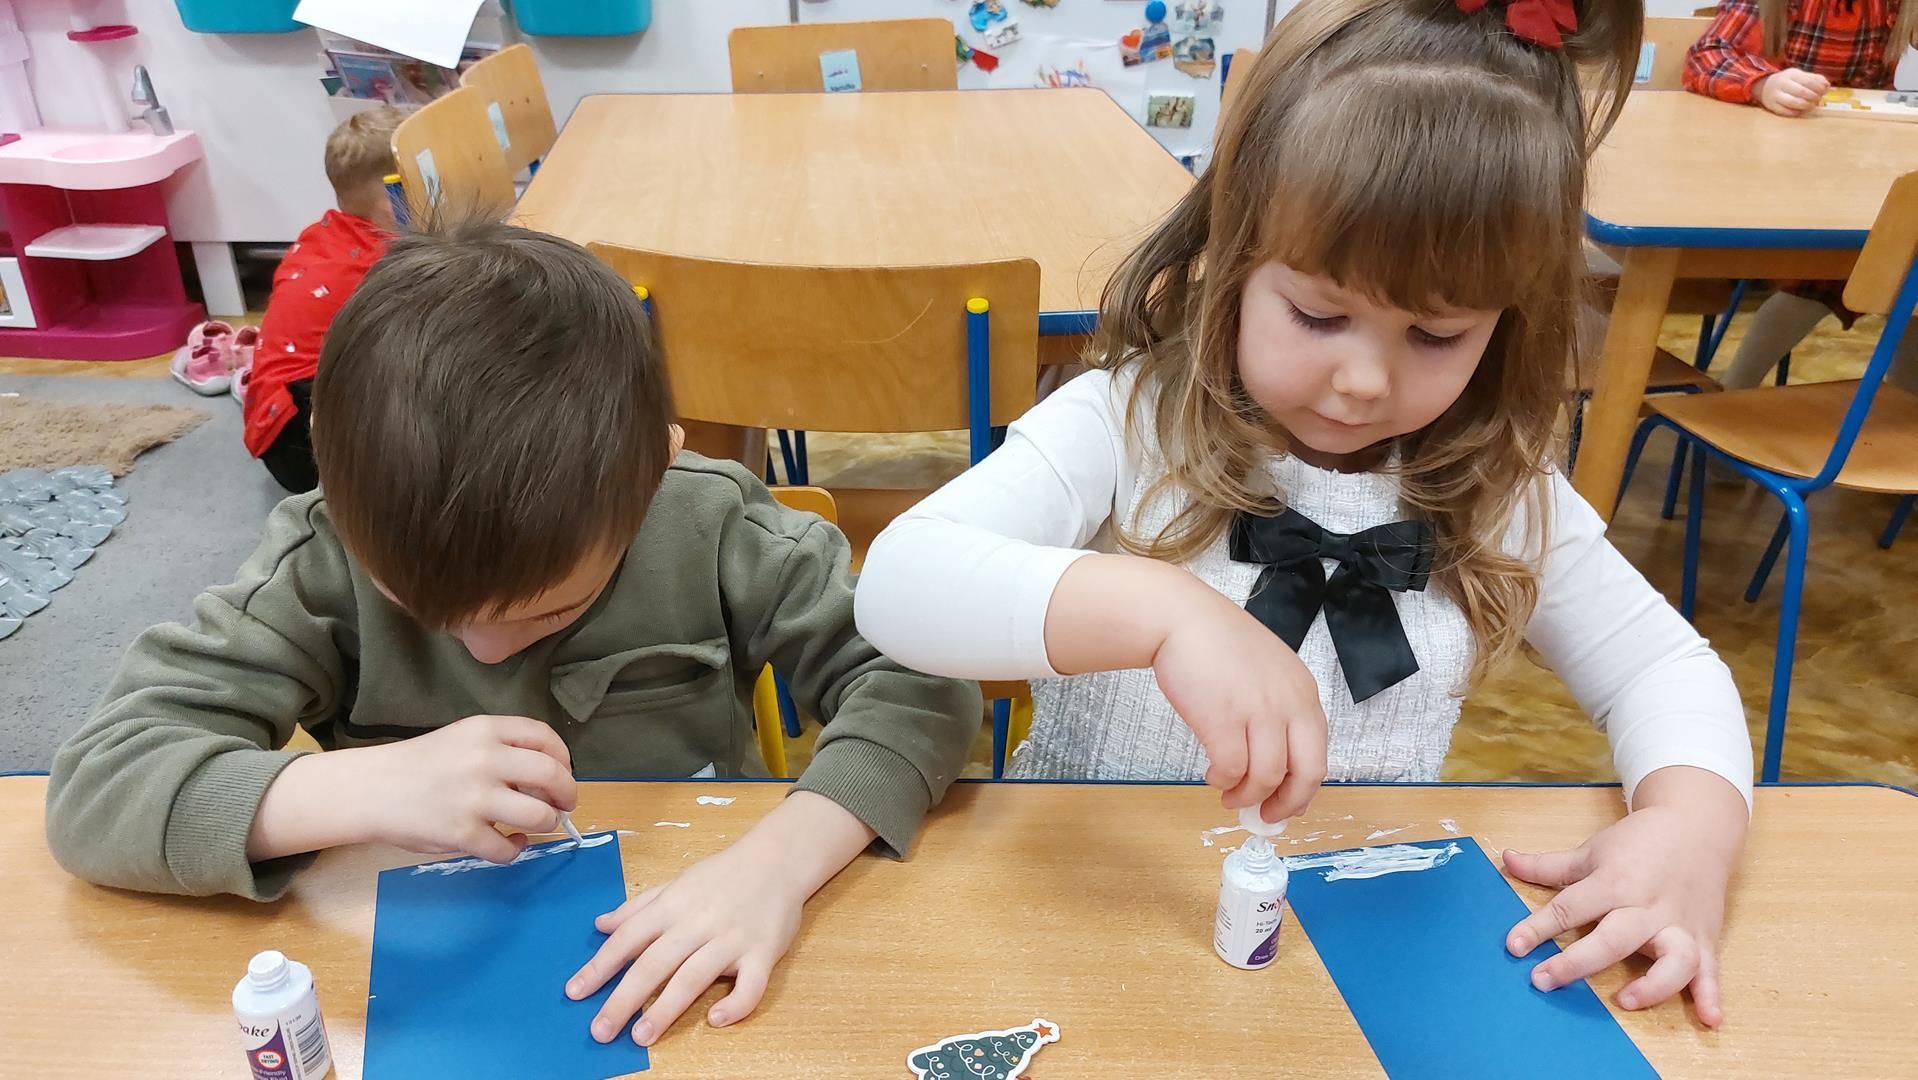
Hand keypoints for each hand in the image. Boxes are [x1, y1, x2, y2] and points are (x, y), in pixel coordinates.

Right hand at [247, 714, 577, 863]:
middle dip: (567, 794)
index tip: (563, 772)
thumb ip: (504, 750)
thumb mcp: (464, 739)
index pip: (546, 737)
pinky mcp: (462, 834)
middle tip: (563, 806)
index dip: (564, 758)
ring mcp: (475, 798)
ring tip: (536, 825)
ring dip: (547, 823)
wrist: (372, 790)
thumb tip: (550, 777)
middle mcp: (486, 759)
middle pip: (552, 775)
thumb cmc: (422, 764)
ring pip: (540, 815)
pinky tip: (507, 843)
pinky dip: (515, 850)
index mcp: (486, 729)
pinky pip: (508, 849)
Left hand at [565, 791, 873, 1045]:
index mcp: (673, 906)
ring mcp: (731, 939)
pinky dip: (735, 1005)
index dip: (600, 965)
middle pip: (654, 964)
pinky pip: (751, 985)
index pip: (628, 938)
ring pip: (693, 977)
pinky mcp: (763, 953)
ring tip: (641, 1036)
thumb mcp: (675, 883)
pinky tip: (715, 1020)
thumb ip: (638, 907)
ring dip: (665, 1009)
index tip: (575, 992)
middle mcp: (697, 923)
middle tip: (600, 1030)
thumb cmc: (722, 875)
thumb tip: (599, 925)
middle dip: (624, 999)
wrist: (777, 859)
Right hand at [1154, 592, 1328, 821]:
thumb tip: (1274, 765)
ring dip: (1247, 795)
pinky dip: (1222, 781)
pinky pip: (1231, 770)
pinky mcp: (1224, 719)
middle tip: (1266, 815)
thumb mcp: (1267, 672)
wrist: (1180, 618)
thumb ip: (1278, 710)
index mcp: (1304, 693)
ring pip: (1266, 777)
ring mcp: (1258, 711)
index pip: (1318, 754)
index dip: (1302, 788)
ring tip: (1229, 796)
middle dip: (1287, 803)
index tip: (1285, 802)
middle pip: (1306, 773)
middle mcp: (1290, 703)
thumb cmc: (1216, 643)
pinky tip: (1213, 775)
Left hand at [1502, 767, 1747, 1026]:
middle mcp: (1647, 906)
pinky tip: (1709, 1019)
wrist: (1698, 827)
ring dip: (1652, 984)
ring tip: (1625, 1000)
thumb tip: (1505, 860)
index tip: (1512, 946)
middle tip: (1542, 980)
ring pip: (1672, 958)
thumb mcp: (1592, 851)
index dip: (1538, 927)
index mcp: (1614, 881)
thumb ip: (1548, 866)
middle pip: (1613, 937)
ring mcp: (1678, 925)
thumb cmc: (1639, 842)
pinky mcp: (1704, 938)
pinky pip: (1711, 971)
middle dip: (1577, 961)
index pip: (1571, 907)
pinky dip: (1712, 996)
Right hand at [1756, 69, 1830, 116]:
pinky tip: (1802, 110)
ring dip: (1806, 105)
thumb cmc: (1788, 81)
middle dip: (1813, 96)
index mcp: (1791, 74)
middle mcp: (1782, 84)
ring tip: (1812, 105)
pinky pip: (1785, 111)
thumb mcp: (1800, 75)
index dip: (1818, 87)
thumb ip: (1814, 78)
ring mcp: (1775, 96)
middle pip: (1801, 91)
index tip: (1825, 91)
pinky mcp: (1772, 106)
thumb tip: (1827, 85)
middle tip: (1819, 99)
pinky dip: (1796, 112)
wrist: (1765, 87)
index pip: (1808, 81)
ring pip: (1792, 102)